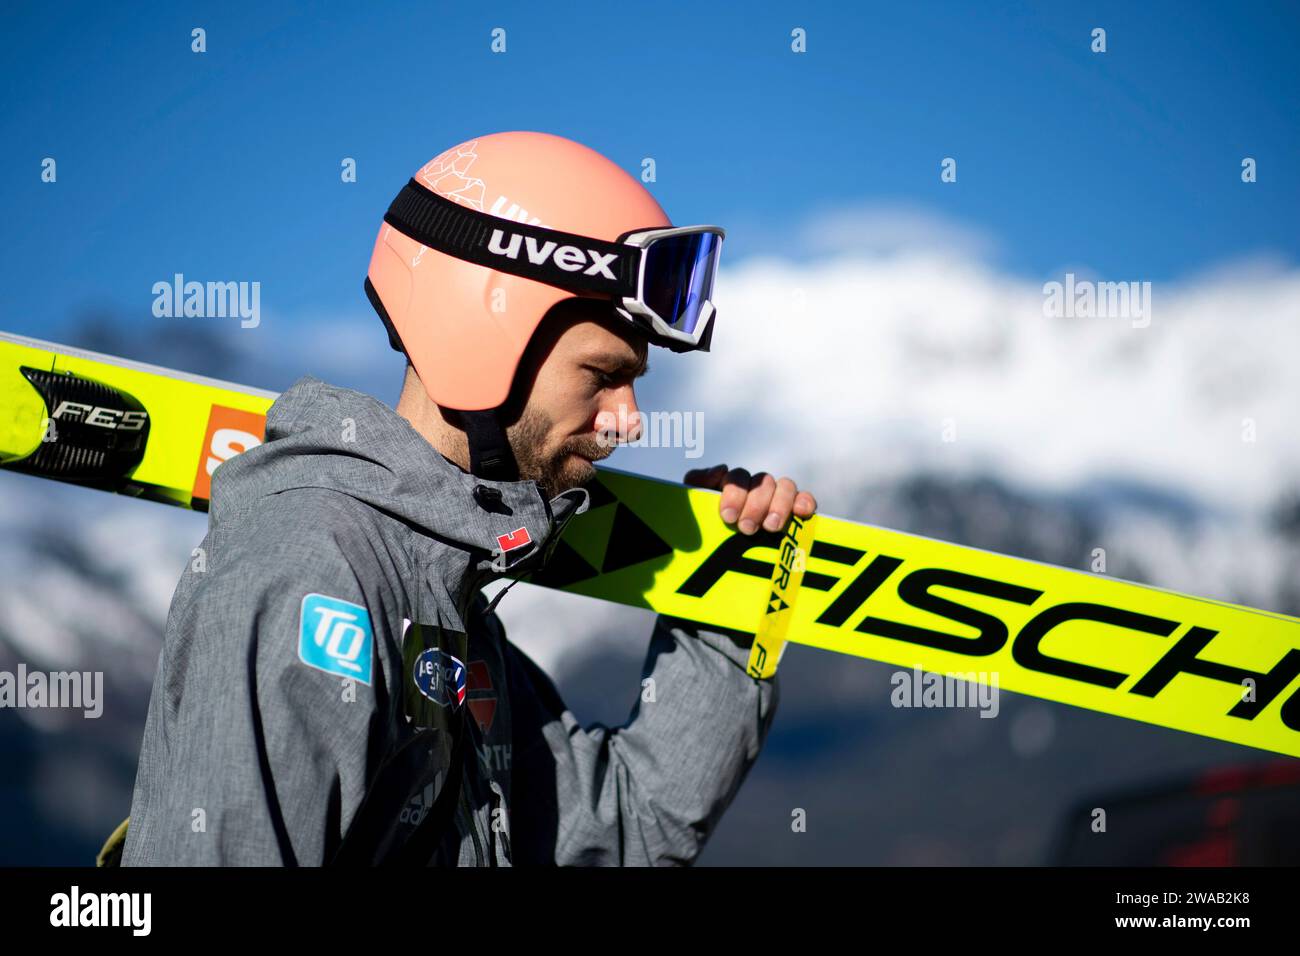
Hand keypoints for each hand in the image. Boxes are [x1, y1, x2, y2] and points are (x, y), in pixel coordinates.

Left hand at [683, 464, 817, 534]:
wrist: (718, 558)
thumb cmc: (706, 530)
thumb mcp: (695, 507)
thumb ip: (698, 483)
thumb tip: (721, 469)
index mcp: (733, 484)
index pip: (737, 478)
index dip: (734, 494)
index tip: (728, 516)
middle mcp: (757, 487)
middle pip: (762, 482)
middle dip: (755, 505)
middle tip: (746, 528)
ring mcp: (777, 497)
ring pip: (785, 487)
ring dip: (779, 505)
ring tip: (771, 527)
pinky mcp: (795, 511)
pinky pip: (804, 499)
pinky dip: (805, 502)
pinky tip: (802, 512)